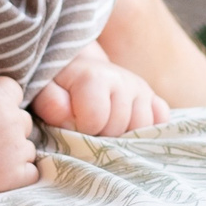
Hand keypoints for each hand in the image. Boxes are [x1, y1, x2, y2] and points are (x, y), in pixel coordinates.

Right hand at [0, 76, 39, 197]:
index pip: (15, 91)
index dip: (2, 99)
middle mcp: (12, 122)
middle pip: (24, 120)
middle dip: (9, 126)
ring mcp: (16, 151)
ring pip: (28, 147)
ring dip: (14, 151)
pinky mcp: (15, 176)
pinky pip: (31, 171)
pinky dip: (19, 173)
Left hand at [31, 44, 170, 136]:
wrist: (77, 70)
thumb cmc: (57, 86)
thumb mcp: (44, 92)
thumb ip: (52, 104)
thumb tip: (70, 119)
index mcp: (96, 77)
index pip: (95, 121)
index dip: (80, 130)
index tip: (71, 124)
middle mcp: (124, 80)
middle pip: (119, 128)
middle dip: (100, 134)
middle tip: (87, 127)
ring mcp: (142, 90)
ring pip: (143, 128)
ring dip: (123, 135)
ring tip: (105, 128)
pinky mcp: (154, 99)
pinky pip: (161, 122)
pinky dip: (147, 130)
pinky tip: (128, 129)